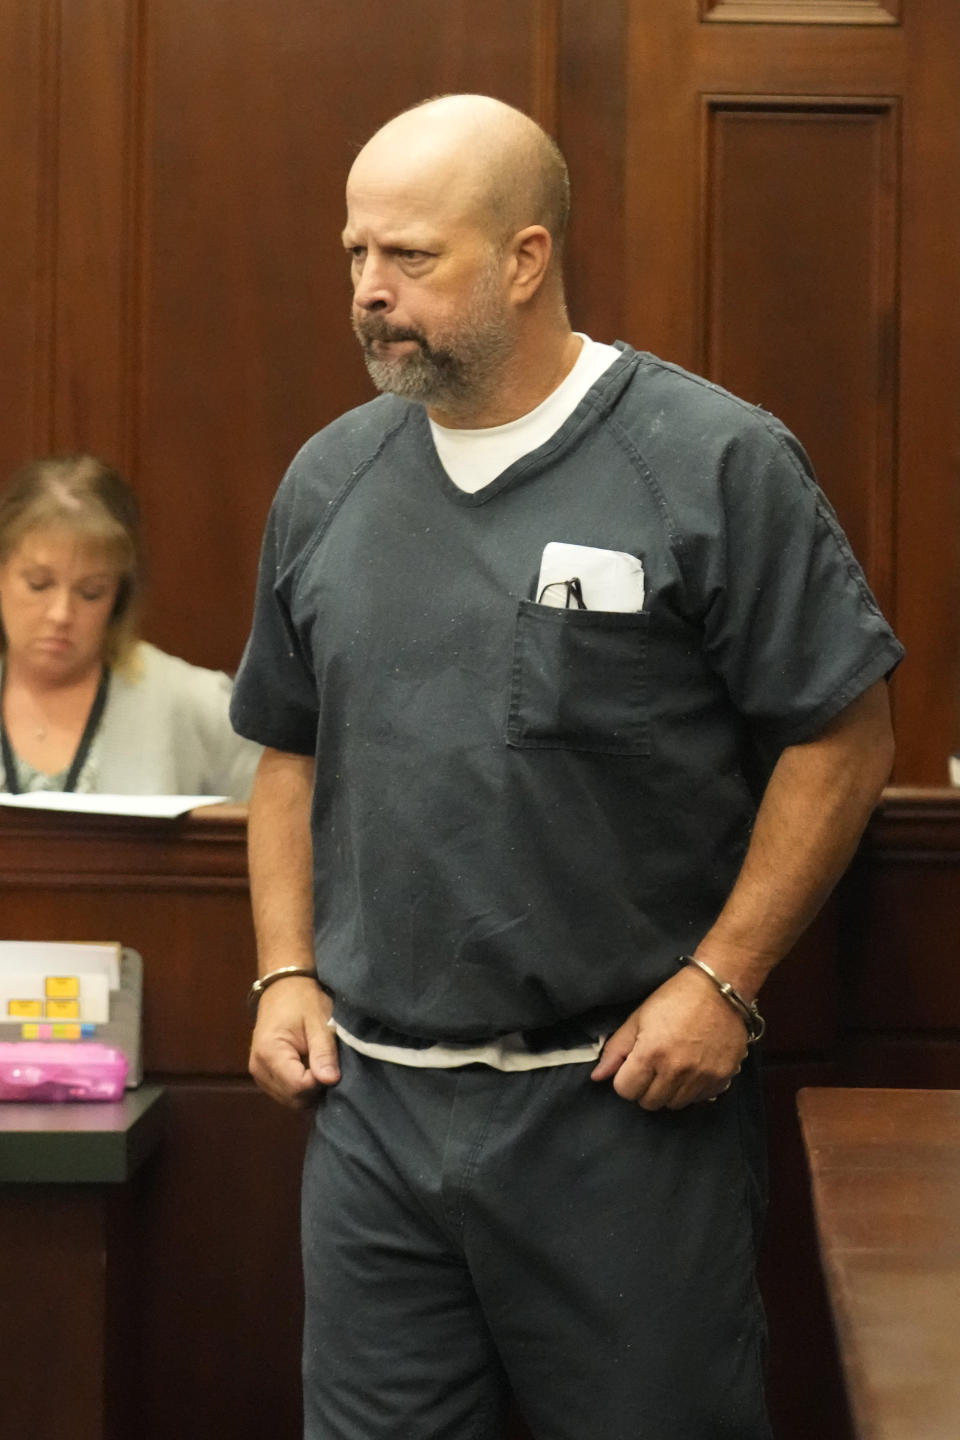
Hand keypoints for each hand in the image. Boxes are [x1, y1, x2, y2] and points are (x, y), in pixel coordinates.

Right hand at [248, 976, 339, 1107]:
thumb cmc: (302, 1001)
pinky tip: (312, 1070)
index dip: (320, 1082)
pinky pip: (287, 1095)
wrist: (283, 988)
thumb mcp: (318, 1021)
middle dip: (317, 1089)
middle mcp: (258, 1069)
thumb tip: (330, 1080)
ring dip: (310, 1090)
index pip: (298, 1087)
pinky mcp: (265, 1077)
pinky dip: (302, 1089)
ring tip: (321, 1065)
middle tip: (330, 1066)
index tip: (333, 1066)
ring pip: (291, 1101)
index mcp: (269, 1053)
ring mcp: (259, 1075)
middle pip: (294, 1099)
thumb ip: (324, 1051)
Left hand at [590, 966, 748, 1109]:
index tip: (633, 1067)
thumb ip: (616, 1049)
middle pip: (650, 1103)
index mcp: (651, 1053)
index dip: (625, 1079)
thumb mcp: (638, 1017)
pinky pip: (699, 1100)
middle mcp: (676, 1070)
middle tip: (653, 1067)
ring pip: (674, 1105)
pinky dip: (692, 1090)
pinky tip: (692, 1069)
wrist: (720, 989)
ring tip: (673, 1067)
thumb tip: (597, 1077)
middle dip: (645, 1088)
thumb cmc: (675, 998)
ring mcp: (701, 1077)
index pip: (626, 1091)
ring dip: (669, 1091)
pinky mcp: (722, 1079)